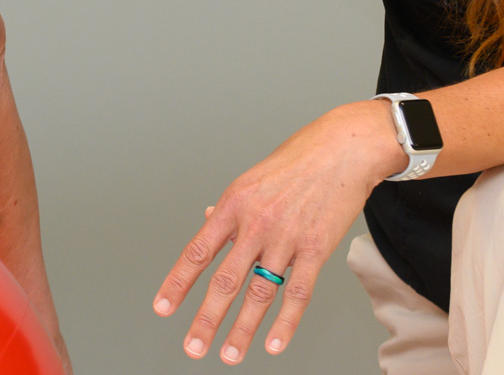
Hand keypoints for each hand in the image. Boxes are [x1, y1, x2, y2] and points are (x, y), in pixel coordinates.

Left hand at [153, 100, 404, 362]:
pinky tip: (274, 344)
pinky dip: (286, 323)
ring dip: (242, 330)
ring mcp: (286, 238)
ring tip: (229, 355)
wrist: (341, 149)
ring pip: (259, 293)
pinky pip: (298, 293)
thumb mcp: (250, 180)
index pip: (198, 251)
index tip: (162, 308)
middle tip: (192, 347)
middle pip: (225, 280)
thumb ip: (229, 210)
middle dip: (206, 319)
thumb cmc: (295, 162)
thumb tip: (205, 222)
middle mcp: (255, 224)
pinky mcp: (316, 249)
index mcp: (233, 205)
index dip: (178, 282)